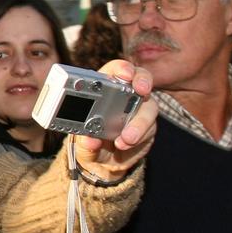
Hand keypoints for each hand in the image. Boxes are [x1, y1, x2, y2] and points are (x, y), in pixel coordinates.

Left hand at [70, 60, 159, 180]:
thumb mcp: (81, 144)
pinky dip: (139, 137)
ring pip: (149, 108)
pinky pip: (149, 129)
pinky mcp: (148, 128)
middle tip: (141, 91)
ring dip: (139, 122)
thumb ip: (84, 141)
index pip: (116, 70)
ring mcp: (139, 112)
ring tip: (126, 138)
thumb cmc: (90, 143)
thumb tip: (90, 140)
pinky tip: (125, 145)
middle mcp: (126, 97)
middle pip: (141, 80)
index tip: (125, 75)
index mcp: (105, 90)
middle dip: (143, 81)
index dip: (122, 68)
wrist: (102, 164)